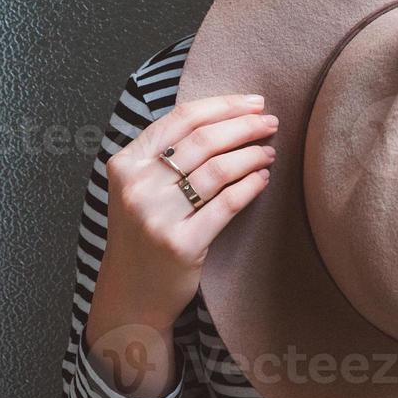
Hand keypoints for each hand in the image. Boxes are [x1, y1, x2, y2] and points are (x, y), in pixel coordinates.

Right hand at [84, 93, 277, 396]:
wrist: (131, 296)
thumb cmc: (144, 232)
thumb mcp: (139, 187)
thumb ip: (166, 153)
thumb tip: (226, 113)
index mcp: (126, 163)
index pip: (181, 118)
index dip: (223, 105)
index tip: (254, 102)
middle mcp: (138, 187)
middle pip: (204, 140)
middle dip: (245, 125)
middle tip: (271, 122)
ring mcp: (157, 217)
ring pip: (218, 169)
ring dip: (252, 154)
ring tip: (269, 151)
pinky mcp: (181, 244)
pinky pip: (226, 203)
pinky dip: (250, 185)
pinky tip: (263, 178)